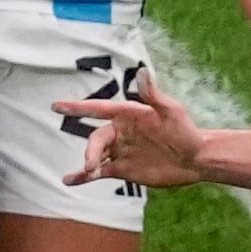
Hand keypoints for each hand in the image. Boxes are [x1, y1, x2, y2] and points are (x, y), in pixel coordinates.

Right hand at [58, 71, 209, 188]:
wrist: (194, 159)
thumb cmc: (185, 131)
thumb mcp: (171, 111)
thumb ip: (153, 94)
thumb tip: (142, 71)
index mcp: (127, 114)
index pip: (98, 109)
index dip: (77, 107)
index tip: (56, 105)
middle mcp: (120, 131)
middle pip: (96, 138)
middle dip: (91, 150)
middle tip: (91, 165)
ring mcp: (120, 150)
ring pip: (96, 155)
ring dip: (88, 163)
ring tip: (86, 172)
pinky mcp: (123, 169)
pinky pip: (100, 172)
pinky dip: (84, 176)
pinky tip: (69, 180)